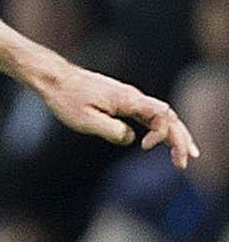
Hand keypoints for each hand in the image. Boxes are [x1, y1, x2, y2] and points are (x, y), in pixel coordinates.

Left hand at [32, 55, 197, 169]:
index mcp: (128, 99)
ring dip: (175, 136)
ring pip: (162, 117)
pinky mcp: (123, 103)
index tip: (144, 148)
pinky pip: (149, 117)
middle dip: (180, 139)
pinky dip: (160, 130)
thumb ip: (111, 130)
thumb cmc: (67, 98)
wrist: (56, 79)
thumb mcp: (85, 120)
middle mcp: (134, 97)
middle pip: (168, 117)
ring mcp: (130, 99)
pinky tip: (164, 143)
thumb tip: (131, 139)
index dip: (162, 133)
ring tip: (185, 156)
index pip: (161, 114)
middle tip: (186, 162)